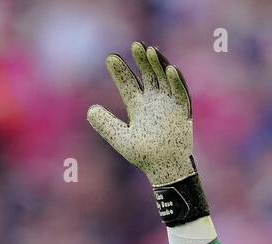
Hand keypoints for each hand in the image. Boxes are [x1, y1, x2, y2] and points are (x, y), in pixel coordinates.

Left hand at [87, 42, 194, 186]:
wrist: (165, 170)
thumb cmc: (144, 156)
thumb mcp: (121, 139)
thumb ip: (106, 125)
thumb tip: (90, 110)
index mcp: (138, 106)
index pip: (128, 84)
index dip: (120, 71)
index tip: (110, 58)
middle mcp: (154, 101)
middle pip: (147, 75)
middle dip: (141, 61)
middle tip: (134, 45)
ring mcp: (168, 104)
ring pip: (163, 79)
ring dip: (158, 65)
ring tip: (149, 50)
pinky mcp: (182, 111)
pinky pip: (180, 93)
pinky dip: (176, 82)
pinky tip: (170, 69)